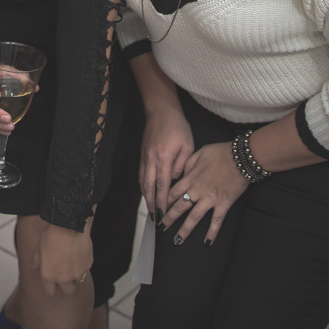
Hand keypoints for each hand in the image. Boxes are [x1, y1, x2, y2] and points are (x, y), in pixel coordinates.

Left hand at [32, 224, 91, 297]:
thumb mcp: (39, 248)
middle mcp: (63, 278)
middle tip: (66, 275)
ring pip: (78, 280)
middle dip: (67, 286)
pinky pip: (85, 269)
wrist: (68, 225)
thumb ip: (37, 261)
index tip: (52, 283)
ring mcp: (77, 273)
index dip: (51, 287)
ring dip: (75, 274)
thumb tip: (34, 266)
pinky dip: (82, 264)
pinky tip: (78, 253)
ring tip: (72, 260)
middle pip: (67, 291)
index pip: (49, 292)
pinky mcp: (87, 266)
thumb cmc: (52, 235)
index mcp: (48, 275)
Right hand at [139, 103, 193, 219]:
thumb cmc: (177, 126)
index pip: (162, 186)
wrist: (161, 111)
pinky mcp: (142, 154)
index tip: (164, 214)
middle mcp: (151, 160)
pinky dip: (142, 185)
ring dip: (145, 196)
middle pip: (149, 187)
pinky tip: (145, 191)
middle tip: (154, 217)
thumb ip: (182, 165)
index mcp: (164, 159)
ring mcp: (145, 157)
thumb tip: (176, 179)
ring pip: (142, 181)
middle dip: (151, 204)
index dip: (162, 202)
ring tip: (149, 209)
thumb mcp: (187, 145)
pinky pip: (141, 174)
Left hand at [158, 142, 249, 246]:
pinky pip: (216, 221)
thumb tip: (182, 172)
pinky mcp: (223, 203)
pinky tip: (207, 242)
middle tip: (161, 227)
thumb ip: (188, 163)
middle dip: (168, 218)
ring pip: (194, 217)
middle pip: (179, 206)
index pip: (173, 192)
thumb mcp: (199, 153)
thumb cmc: (221, 153)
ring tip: (177, 240)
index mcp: (191, 177)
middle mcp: (198, 190)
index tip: (158, 208)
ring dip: (184, 229)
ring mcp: (210, 198)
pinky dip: (212, 232)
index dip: (164, 201)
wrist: (240, 158)